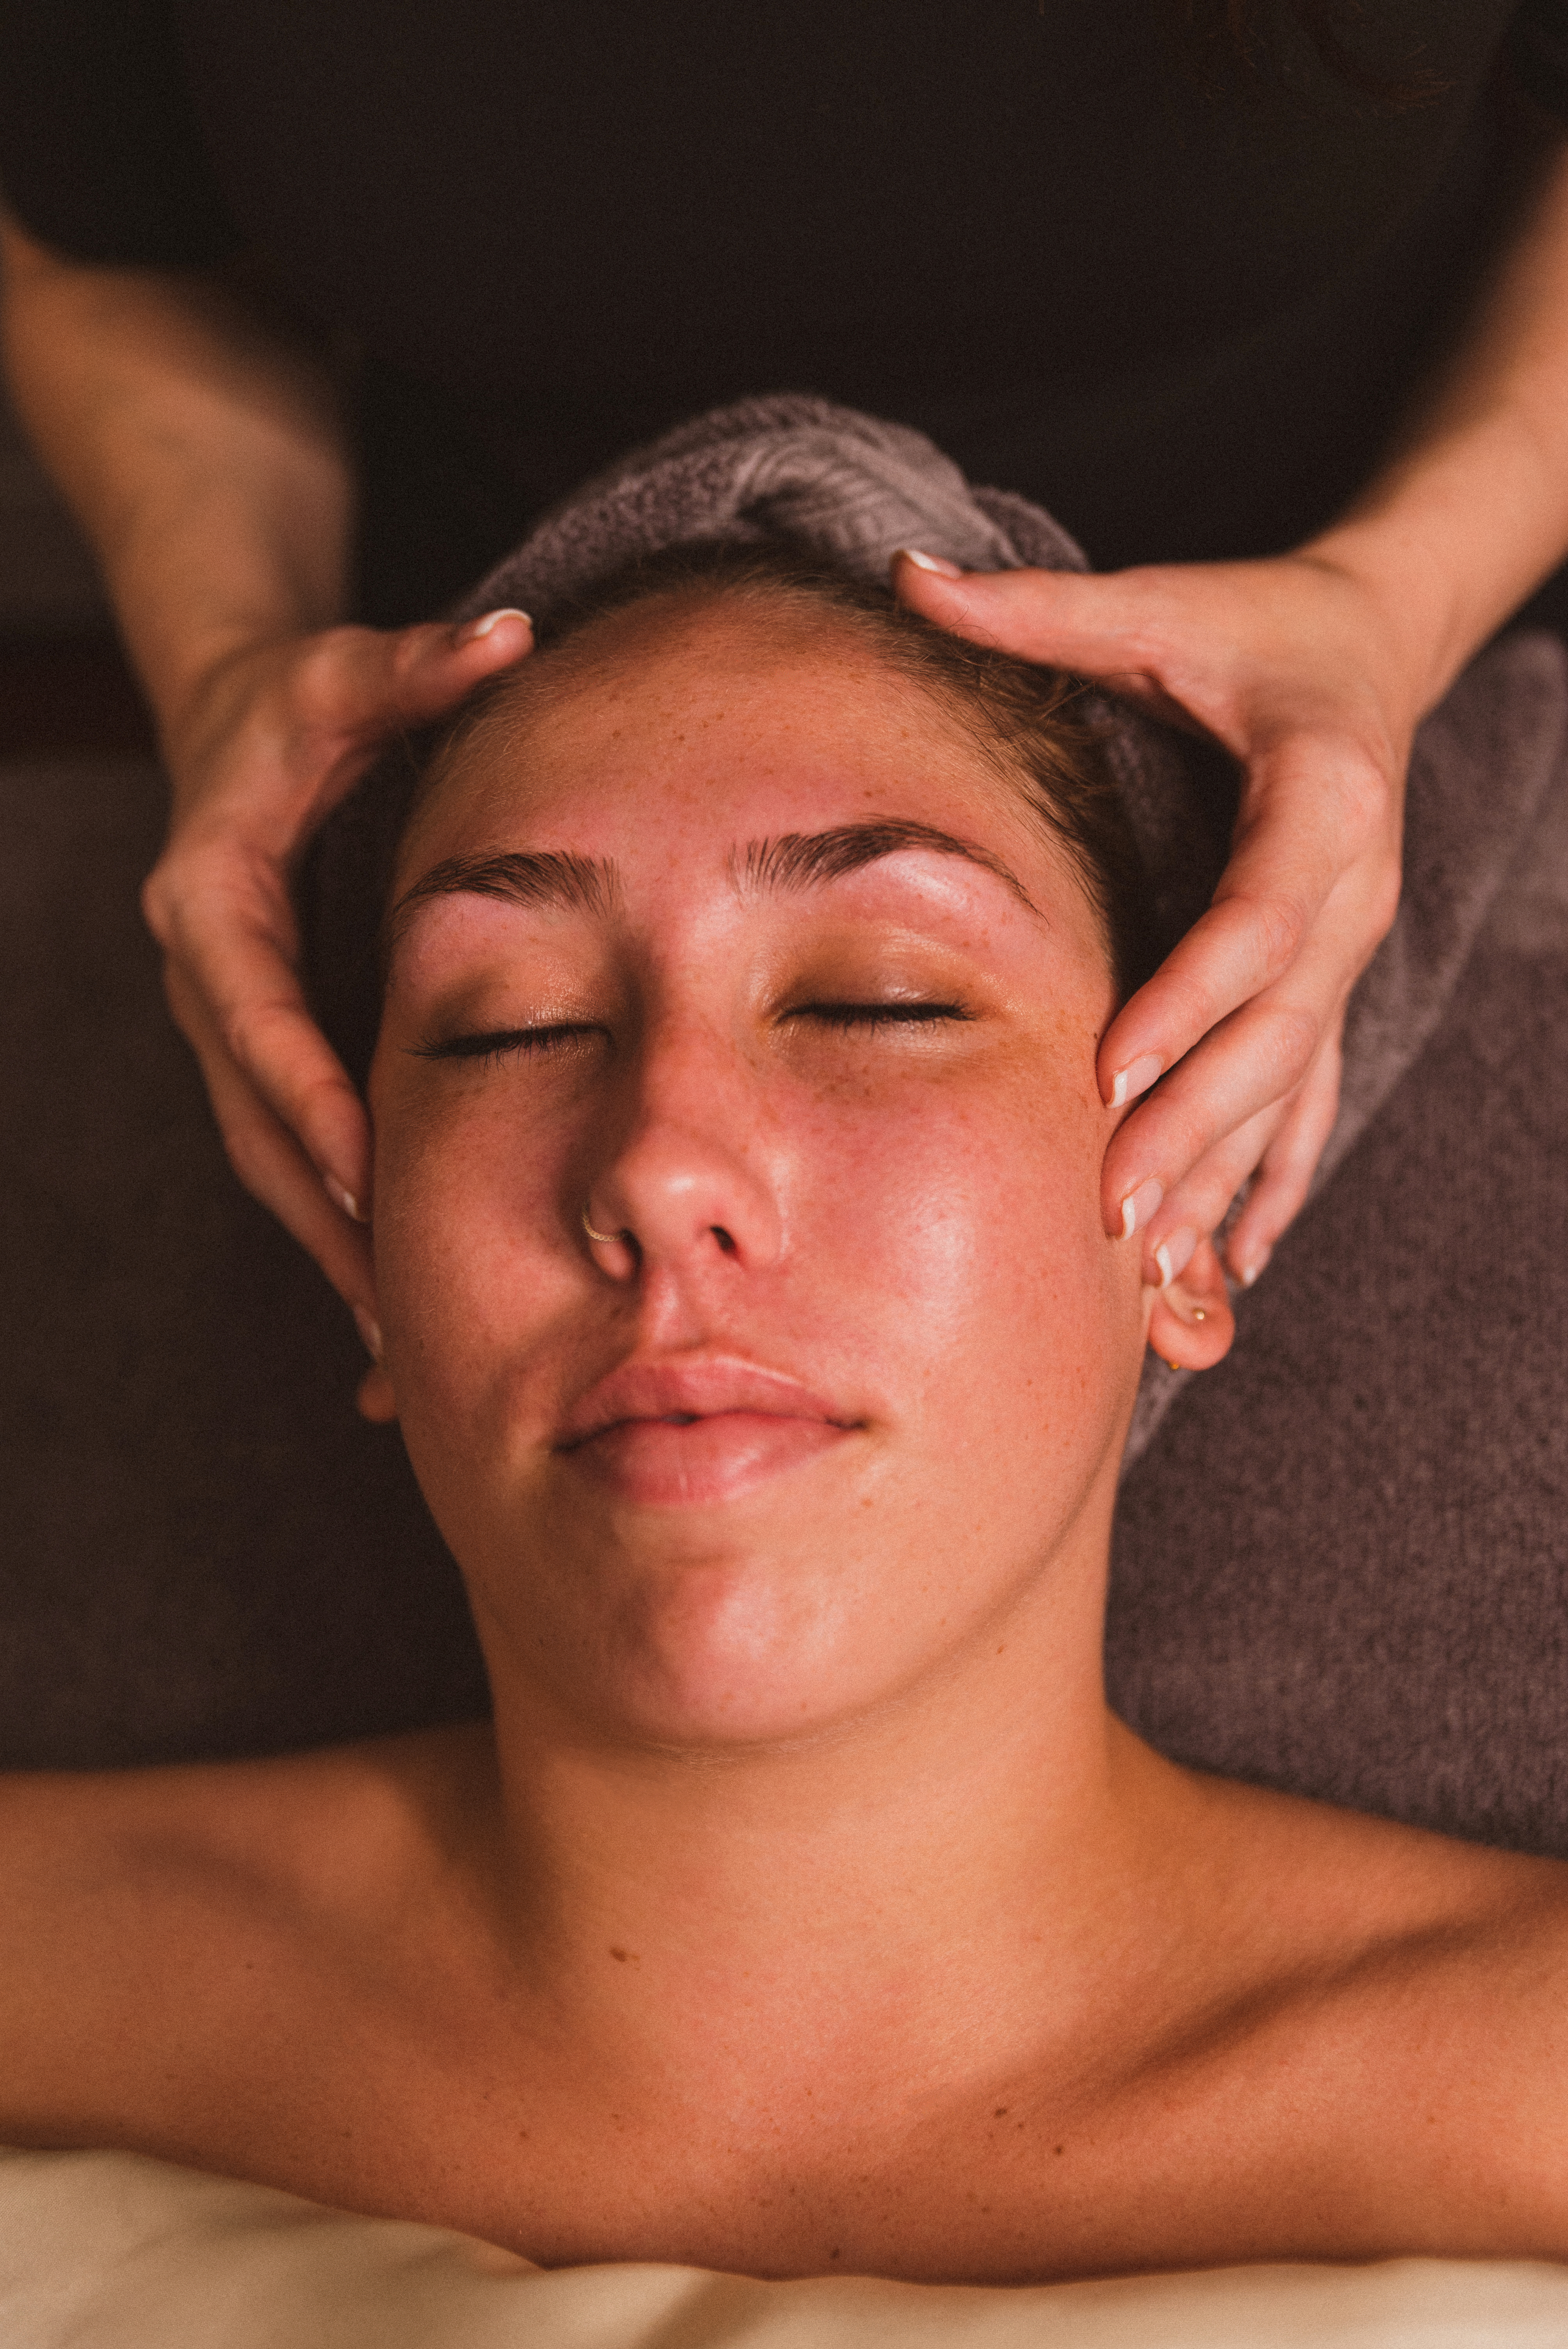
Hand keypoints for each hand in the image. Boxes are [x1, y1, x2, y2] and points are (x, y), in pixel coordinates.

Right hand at [141, 609, 532, 1320]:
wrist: (238, 731)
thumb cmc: (294, 705)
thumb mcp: (346, 672)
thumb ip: (420, 662)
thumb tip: (510, 638)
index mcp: (212, 905)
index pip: (258, 1024)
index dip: (309, 1101)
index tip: (363, 1177)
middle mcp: (208, 982)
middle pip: (257, 1123)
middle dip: (324, 1218)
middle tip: (396, 1306)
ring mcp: (229, 1027)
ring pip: (270, 1159)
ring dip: (331, 1246)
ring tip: (402, 1340)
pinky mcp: (262, 1051)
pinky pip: (293, 1151)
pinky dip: (338, 1223)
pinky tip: (390, 1299)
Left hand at [895, 549, 1411, 1285]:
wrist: (1370, 644)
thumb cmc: (1253, 627)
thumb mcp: (1158, 606)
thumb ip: (1036, 606)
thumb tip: (902, 575)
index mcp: (1322, 801)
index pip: (1256, 921)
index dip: (1189, 1001)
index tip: (1110, 1072)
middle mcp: (1354, 892)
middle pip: (1276, 1033)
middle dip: (1194, 1129)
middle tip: (1111, 1211)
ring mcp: (1353, 949)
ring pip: (1292, 1085)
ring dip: (1225, 1177)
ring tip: (1152, 1264)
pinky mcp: (1335, 980)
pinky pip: (1314, 1098)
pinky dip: (1279, 1178)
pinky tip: (1248, 1257)